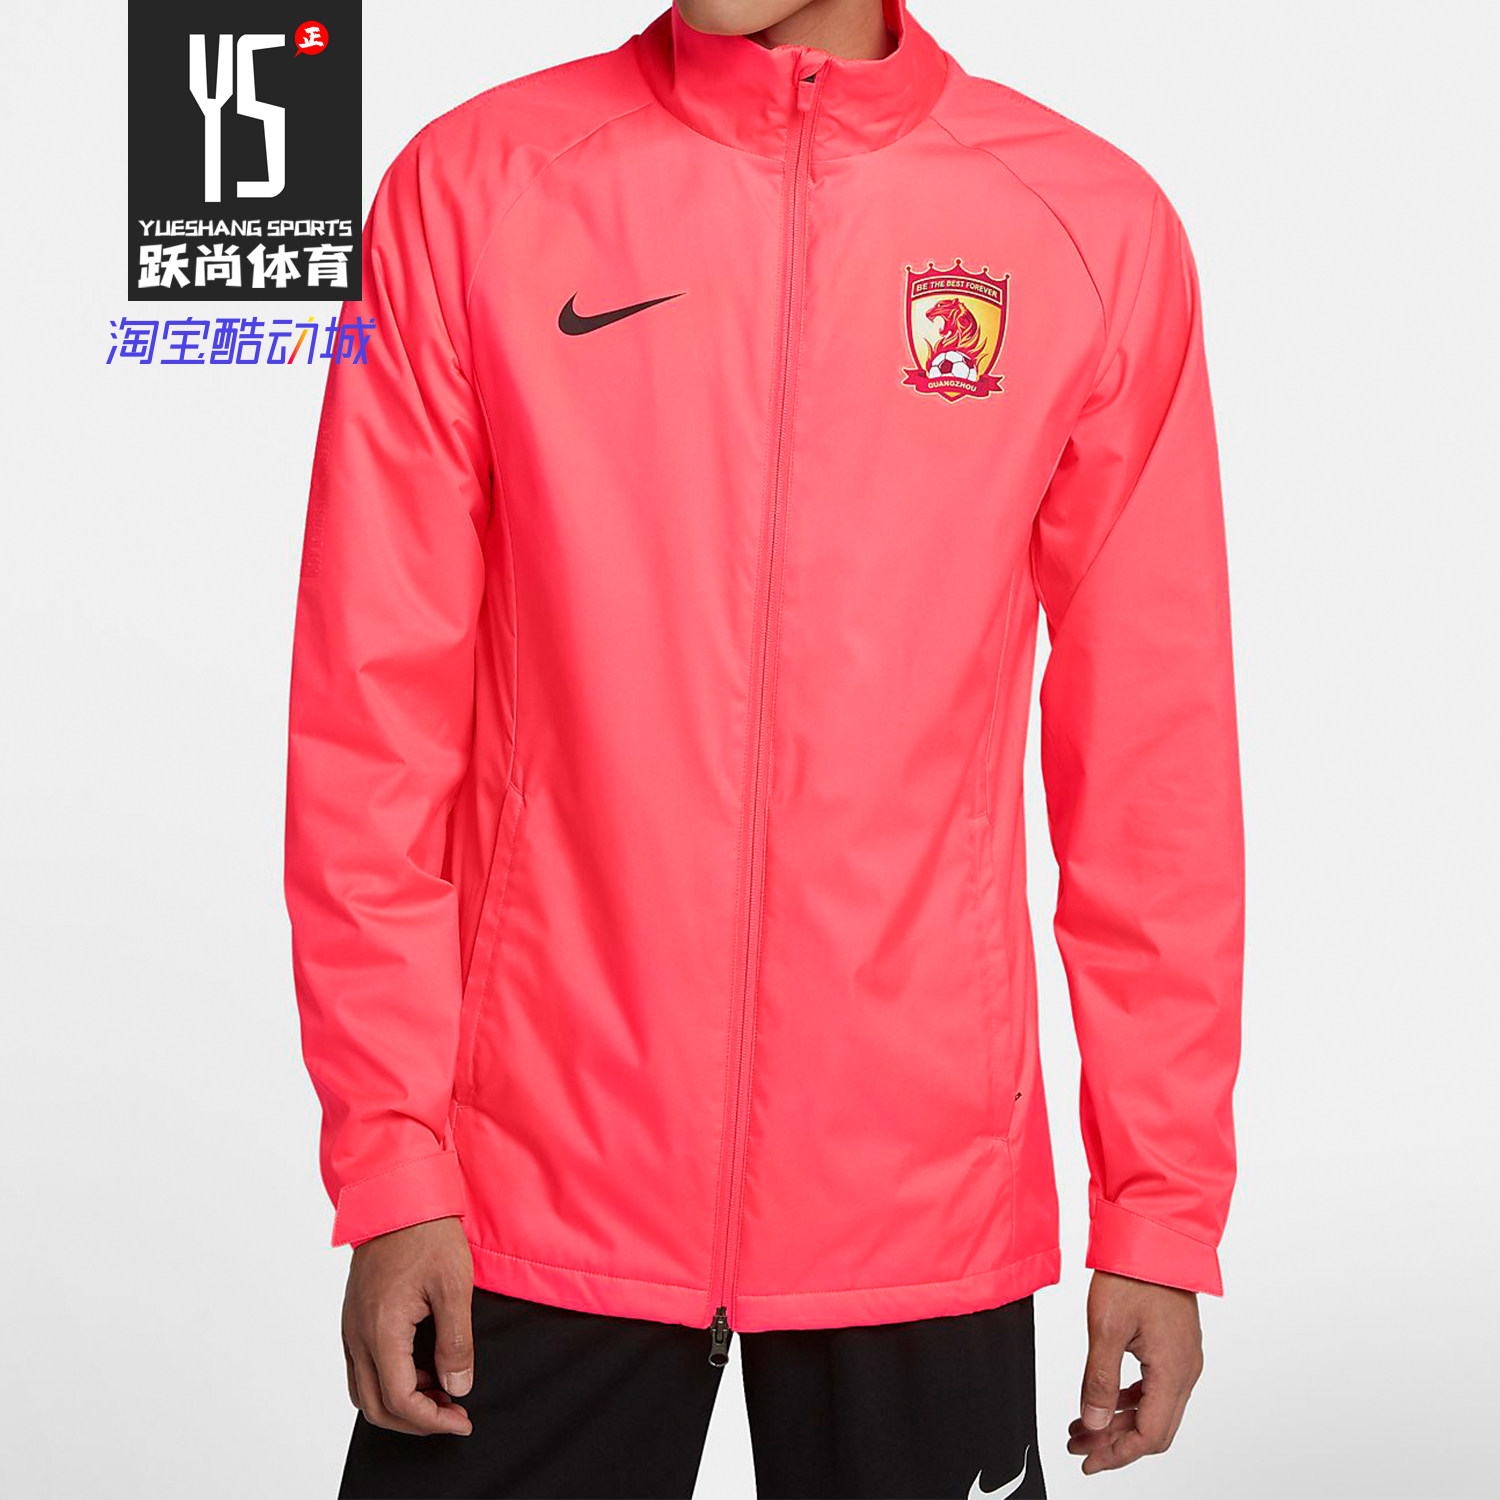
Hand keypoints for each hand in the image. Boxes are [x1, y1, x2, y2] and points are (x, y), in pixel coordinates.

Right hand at [342, 1216, 474, 1436]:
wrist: (397, 1195)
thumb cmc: (427, 1234)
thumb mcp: (454, 1286)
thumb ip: (456, 1342)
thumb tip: (457, 1387)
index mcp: (381, 1330)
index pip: (400, 1400)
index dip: (432, 1420)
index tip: (462, 1420)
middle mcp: (357, 1335)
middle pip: (376, 1406)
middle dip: (416, 1421)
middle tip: (453, 1414)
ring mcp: (350, 1326)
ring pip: (364, 1390)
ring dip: (400, 1403)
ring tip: (440, 1391)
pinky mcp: (353, 1317)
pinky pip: (362, 1367)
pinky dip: (389, 1381)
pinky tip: (421, 1366)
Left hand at [1068, 1270, 1202, 1473]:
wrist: (1154, 1236)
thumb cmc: (1133, 1274)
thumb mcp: (1106, 1328)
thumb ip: (1099, 1380)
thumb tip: (1094, 1424)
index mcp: (1173, 1372)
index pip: (1149, 1436)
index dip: (1117, 1454)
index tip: (1088, 1460)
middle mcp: (1186, 1371)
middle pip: (1154, 1429)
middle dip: (1115, 1443)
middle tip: (1078, 1445)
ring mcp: (1183, 1359)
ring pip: (1154, 1409)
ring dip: (1119, 1421)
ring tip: (1082, 1425)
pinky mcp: (1175, 1346)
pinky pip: (1155, 1387)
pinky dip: (1129, 1400)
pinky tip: (1104, 1399)